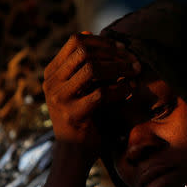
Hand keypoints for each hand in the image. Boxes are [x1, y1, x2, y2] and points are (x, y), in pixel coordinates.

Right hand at [40, 32, 140, 186]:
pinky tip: (130, 90)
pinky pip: (101, 94)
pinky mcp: (73, 115)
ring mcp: (59, 99)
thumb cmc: (84, 117)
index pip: (75, 41)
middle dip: (113, 53)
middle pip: (84, 52)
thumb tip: (92, 33)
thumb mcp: (81, 87)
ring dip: (118, 68)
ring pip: (91, 69)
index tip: (123, 48)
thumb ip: (85, 66)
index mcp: (52, 73)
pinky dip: (120, 89)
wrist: (74, 153)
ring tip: (134, 73)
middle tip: (133, 61)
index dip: (102, 41)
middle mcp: (51, 83)